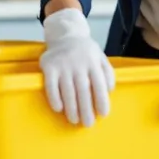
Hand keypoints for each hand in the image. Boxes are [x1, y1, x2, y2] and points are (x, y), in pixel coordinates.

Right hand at [40, 8, 115, 126]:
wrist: (65, 34)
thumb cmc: (85, 51)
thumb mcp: (101, 57)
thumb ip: (108, 73)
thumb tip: (109, 91)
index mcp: (93, 62)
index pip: (99, 84)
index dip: (101, 100)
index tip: (103, 114)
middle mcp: (78, 63)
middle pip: (83, 90)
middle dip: (86, 109)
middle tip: (88, 124)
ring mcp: (63, 64)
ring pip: (68, 90)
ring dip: (71, 108)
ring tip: (74, 120)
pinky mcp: (49, 66)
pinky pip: (51, 86)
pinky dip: (55, 98)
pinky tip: (59, 109)